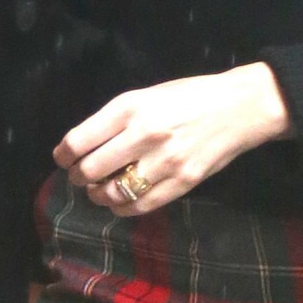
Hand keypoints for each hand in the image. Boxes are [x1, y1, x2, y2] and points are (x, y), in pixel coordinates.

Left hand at [55, 64, 292, 214]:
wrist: (240, 107)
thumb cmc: (191, 96)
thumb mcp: (149, 94)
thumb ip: (118, 118)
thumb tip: (85, 146)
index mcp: (131, 107)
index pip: (80, 140)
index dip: (63, 154)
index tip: (62, 159)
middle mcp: (144, 134)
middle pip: (91, 170)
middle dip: (79, 177)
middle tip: (82, 176)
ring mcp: (164, 162)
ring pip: (113, 192)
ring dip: (99, 195)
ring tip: (100, 190)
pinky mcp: (182, 183)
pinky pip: (140, 206)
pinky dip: (123, 208)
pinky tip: (121, 202)